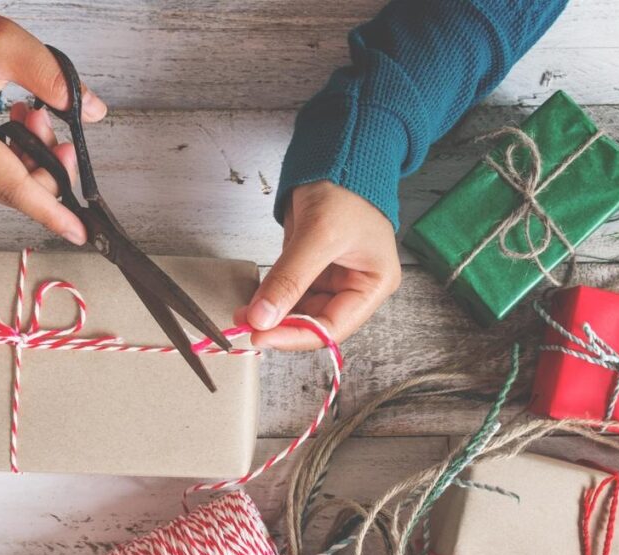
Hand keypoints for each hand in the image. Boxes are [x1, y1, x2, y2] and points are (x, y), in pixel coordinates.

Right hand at [0, 6, 107, 244]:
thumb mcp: (9, 44)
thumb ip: (53, 79)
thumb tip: (92, 112)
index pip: (10, 184)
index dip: (49, 211)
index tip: (78, 231)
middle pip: (12, 191)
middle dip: (48, 168)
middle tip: (56, 131)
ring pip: (6, 188)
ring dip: (33, 162)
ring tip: (34, 118)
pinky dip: (17, 161)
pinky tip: (21, 131)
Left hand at [238, 181, 400, 349]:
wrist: (334, 155)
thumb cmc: (345, 188)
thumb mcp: (318, 235)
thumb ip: (289, 279)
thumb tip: (262, 318)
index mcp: (375, 284)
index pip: (334, 327)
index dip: (297, 335)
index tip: (262, 335)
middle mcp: (356, 286)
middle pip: (315, 322)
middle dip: (280, 325)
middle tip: (247, 325)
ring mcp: (332, 279)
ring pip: (299, 311)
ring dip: (272, 315)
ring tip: (244, 313)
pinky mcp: (311, 269)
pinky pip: (289, 293)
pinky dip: (270, 299)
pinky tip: (252, 301)